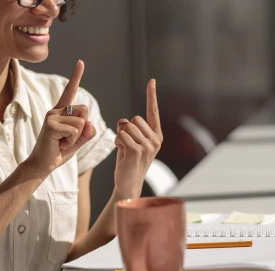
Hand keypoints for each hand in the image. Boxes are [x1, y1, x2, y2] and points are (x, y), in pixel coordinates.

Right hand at [25, 60, 96, 177]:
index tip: (80, 62)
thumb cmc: (59, 151)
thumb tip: (90, 124)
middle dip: (82, 128)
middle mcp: (55, 110)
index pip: (70, 91)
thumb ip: (87, 132)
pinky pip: (74, 130)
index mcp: (61, 111)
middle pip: (84, 110)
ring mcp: (52, 116)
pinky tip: (59, 144)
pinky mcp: (50, 124)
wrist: (43, 165)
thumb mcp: (77, 141)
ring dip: (76, 137)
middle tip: (67, 139)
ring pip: (80, 123)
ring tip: (62, 142)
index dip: (76, 76)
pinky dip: (71, 141)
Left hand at [114, 79, 162, 198]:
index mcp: (156, 136)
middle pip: (134, 119)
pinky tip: (122, 153)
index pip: (153, 112)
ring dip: (120, 137)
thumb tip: (123, 121)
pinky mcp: (137, 151)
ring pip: (126, 127)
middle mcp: (156, 140)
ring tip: (124, 151)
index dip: (151, 96)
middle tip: (127, 145)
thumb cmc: (128, 163)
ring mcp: (148, 146)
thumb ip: (130, 129)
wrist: (128, 184)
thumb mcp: (131, 142)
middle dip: (125, 129)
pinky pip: (121, 135)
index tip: (151, 81)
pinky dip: (118, 142)